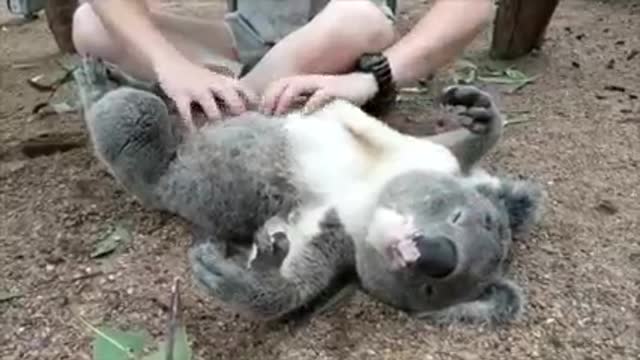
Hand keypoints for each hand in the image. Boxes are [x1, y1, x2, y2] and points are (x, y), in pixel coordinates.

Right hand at [154, 54, 257, 128]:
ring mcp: (198, 90)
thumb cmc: (197, 76)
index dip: (254, 104)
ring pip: (212, 111)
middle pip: (233, 100)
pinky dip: (191, 127)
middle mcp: (214, 85)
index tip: (260, 117)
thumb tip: (247, 112)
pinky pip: (187, 115)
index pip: (245, 91)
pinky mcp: (181, 96)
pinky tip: (194, 135)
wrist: (171, 62)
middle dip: (238, 115)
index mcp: (225, 81)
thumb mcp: (217, 81)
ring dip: (216, 124)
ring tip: (218, 137)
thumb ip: (230, 94)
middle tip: (241, 130)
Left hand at [260, 72, 378, 114]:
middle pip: (280, 85)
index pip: (276, 87)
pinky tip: (305, 115)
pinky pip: (319, 95)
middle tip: (265, 118)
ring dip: (284, 101)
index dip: (265, 100)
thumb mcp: (316, 102)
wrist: (365, 84)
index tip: (260, 117)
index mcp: (302, 83)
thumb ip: (302, 108)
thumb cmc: (339, 98)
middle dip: (270, 100)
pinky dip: (310, 104)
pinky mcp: (333, 89)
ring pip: (294, 86)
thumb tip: (285, 125)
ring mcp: (320, 84)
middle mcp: (308, 81)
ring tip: (280, 116)